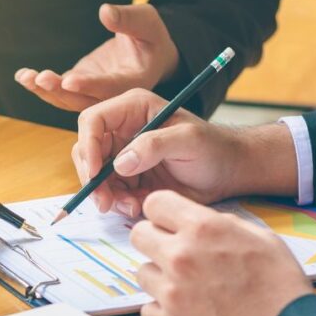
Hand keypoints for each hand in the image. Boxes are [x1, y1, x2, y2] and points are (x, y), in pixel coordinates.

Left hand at [15, 3, 179, 112]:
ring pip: (67, 99)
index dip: (89, 85)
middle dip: (59, 91)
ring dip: (45, 90)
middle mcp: (111, 95)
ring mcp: (93, 93)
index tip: (69, 80)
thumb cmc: (150, 35)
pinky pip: (59, 90)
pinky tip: (23, 76)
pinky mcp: (80, 86)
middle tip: (40, 77)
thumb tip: (105, 12)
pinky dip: (41, 85)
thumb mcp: (146, 22)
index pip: (109, 87)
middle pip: (83, 100)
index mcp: (132, 82)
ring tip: (25, 77)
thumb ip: (128, 19)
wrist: (147, 52)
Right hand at [72, 89, 298, 216]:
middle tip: (104, 202)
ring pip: (95, 176)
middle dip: (92, 178)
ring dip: (105, 195)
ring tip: (130, 206)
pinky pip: (109, 192)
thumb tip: (120, 163)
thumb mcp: (188, 141)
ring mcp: (123, 155)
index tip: (96, 173)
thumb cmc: (213, 148)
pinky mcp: (128, 178)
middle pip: (87, 151)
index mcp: (133, 109)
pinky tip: (136, 207)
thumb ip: (154, 145)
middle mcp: (122, 130)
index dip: (88, 146)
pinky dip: (117, 204)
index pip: (93, 121)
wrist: (228, 172)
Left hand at [131, 191, 312, 315]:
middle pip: (138, 235)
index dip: (162, 213)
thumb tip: (196, 220)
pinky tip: (188, 310)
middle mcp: (181, 256)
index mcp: (203, 229)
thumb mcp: (261, 236)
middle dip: (155, 241)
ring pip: (142, 273)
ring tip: (189, 287)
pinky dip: (163, 310)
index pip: (154, 204)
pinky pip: (147, 308)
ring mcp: (171, 292)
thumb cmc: (280, 285)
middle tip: (175, 255)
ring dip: (160, 278)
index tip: (168, 223)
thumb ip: (221, 223)